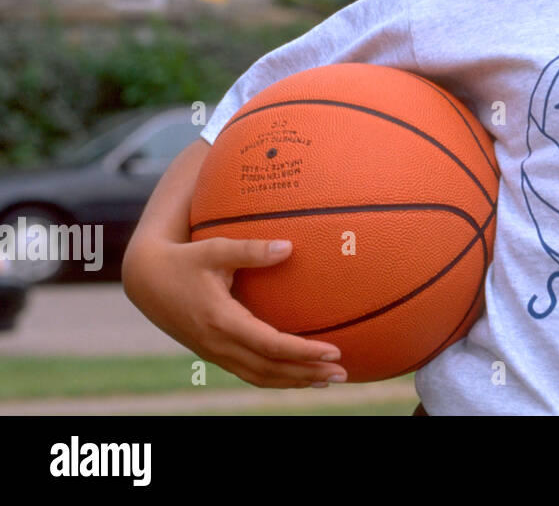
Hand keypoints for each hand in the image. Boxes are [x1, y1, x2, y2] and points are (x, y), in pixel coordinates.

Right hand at [123, 237, 347, 387]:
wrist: (145, 280)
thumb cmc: (184, 259)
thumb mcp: (215, 249)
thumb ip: (252, 248)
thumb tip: (290, 246)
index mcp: (220, 320)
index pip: (270, 344)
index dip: (303, 351)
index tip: (335, 351)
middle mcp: (217, 342)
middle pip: (269, 369)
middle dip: (307, 373)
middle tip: (343, 373)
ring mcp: (214, 351)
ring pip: (259, 376)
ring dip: (294, 381)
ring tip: (328, 380)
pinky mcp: (213, 352)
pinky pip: (249, 372)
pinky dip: (276, 377)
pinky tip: (298, 374)